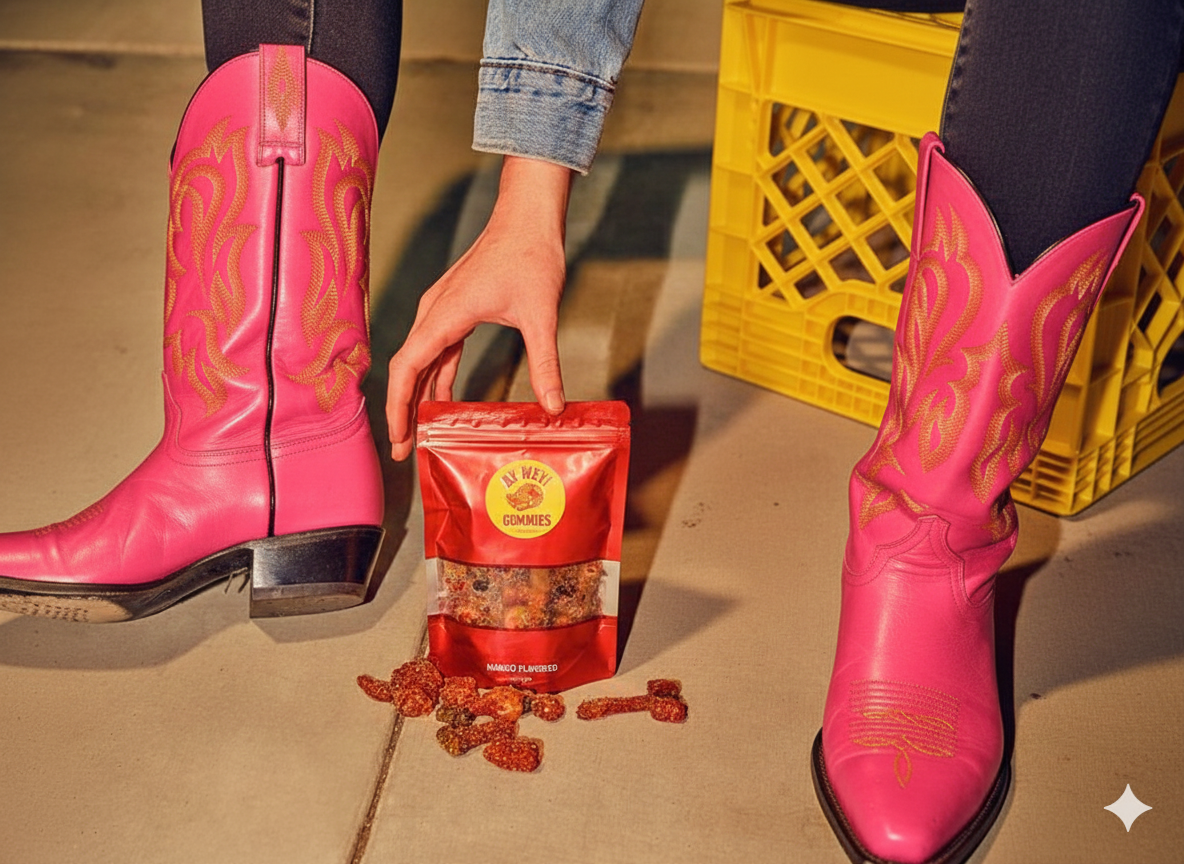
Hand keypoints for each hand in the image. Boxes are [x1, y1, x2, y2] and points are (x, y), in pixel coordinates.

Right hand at [385, 155, 572, 460]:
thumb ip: (545, 363)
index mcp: (445, 314)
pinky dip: (436, 376)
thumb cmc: (531, 256)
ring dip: (418, 396)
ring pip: (421, 360)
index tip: (400, 438)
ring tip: (421, 434)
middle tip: (404, 452)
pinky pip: (438, 349)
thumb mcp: (541, 314)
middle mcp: (435, 312)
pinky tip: (444, 401)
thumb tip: (553, 407)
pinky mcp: (455, 307)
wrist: (528, 216)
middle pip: (407, 369)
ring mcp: (442, 309)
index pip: (407, 368)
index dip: (399, 407)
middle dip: (402, 411)